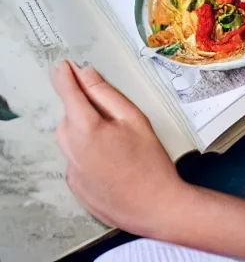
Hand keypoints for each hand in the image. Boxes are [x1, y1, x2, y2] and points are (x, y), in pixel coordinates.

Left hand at [51, 61, 190, 236]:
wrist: (154, 205)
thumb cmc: (150, 164)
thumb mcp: (134, 118)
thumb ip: (107, 94)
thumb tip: (87, 75)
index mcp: (87, 130)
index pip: (69, 93)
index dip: (66, 76)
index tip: (63, 66)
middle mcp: (73, 150)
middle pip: (68, 116)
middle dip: (81, 106)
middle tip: (108, 109)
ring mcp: (72, 170)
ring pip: (68, 137)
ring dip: (82, 127)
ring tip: (114, 137)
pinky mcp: (76, 184)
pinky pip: (74, 157)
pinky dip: (85, 149)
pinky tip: (110, 156)